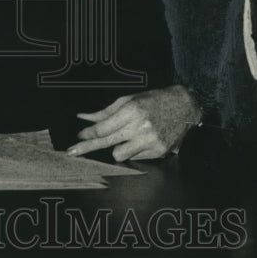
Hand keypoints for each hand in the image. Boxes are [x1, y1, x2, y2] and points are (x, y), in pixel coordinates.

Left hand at [67, 86, 200, 160]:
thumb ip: (106, 112)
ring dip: (118, 148)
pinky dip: (134, 150)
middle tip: (71, 152)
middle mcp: (141, 126)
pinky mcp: (159, 151)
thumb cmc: (154, 100)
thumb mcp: (129, 99)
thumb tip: (84, 119)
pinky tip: (143, 140)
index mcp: (132, 110)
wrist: (185, 106)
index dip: (88, 133)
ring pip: (120, 155)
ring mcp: (151, 141)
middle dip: (87, 147)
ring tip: (128, 138)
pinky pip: (136, 158)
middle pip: (106, 142)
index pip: (103, 127)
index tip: (79, 136)